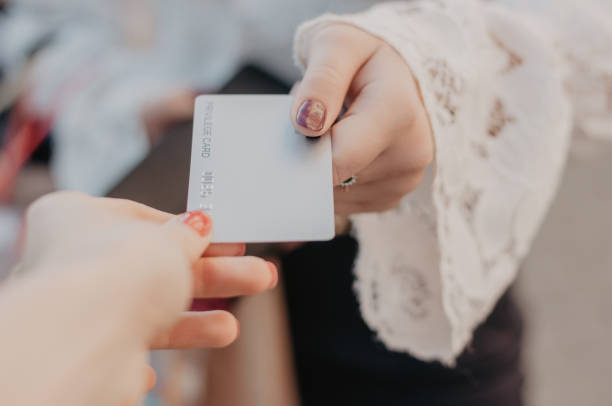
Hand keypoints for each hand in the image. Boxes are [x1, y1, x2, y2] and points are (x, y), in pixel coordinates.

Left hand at [3, 192, 276, 404]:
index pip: (144, 218)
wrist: (84, 343)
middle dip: (214, 274)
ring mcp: (82, 306)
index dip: (189, 230)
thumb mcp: (170, 240)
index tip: (223, 237)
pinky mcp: (89, 346)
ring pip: (150, 309)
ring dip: (196, 320)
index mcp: (78, 217)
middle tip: (255, 274)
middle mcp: (74, 262)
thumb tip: (199, 225)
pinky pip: (129, 345)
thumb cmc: (113, 274)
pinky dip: (151, 352)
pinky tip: (161, 362)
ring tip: (230, 328)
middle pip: (158, 267)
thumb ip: (189, 233)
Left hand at [291, 24, 433, 214]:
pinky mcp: (392, 197)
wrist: (395, 74)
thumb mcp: (338, 46)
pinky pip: (344, 201)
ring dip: (322, 166)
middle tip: (319, 119)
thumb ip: (321, 80)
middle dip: (312, 153)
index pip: (337, 159)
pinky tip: (344, 150)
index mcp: (399, 114)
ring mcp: (404, 181)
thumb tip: (305, 123)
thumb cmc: (362, 57)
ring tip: (336, 130)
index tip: (297, 128)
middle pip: (334, 178)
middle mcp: (411, 154)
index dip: (305, 150)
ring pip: (335, 192)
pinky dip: (334, 179)